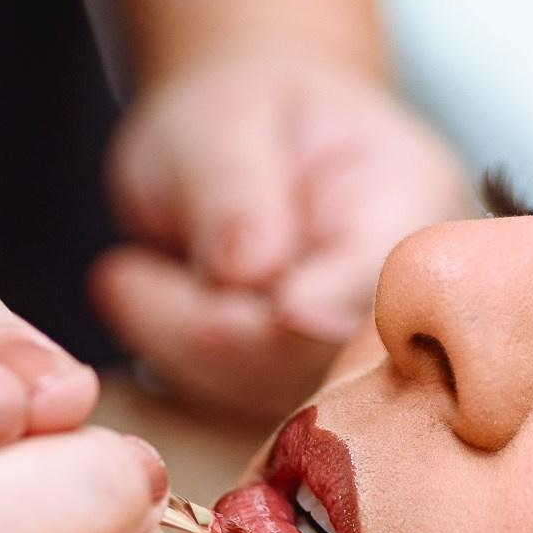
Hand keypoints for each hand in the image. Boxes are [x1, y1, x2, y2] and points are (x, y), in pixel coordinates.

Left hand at [95, 51, 470, 419]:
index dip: (315, 303)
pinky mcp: (314, 397)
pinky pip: (243, 412)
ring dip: (183, 348)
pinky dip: (183, 367)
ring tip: (134, 279)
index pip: (378, 278)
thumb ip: (233, 186)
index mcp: (410, 201)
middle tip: (122, 277)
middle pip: (322, 355)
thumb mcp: (220, 119)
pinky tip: (154, 308)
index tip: (260, 301)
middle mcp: (404, 294)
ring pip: (272, 398)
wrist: (250, 150)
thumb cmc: (240, 119)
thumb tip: (251, 268)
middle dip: (211, 327)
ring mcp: (362, 357)